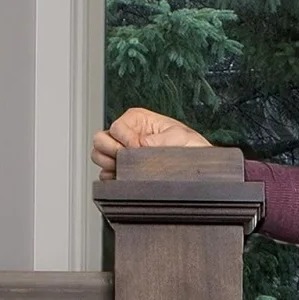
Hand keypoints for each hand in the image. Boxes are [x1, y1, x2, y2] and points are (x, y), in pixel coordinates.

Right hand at [92, 106, 211, 179]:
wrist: (200, 165)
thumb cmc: (191, 145)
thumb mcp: (181, 136)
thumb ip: (160, 140)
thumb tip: (141, 146)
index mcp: (137, 120)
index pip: (116, 128)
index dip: (125, 140)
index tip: (137, 149)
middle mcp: (127, 133)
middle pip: (101, 140)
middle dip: (111, 150)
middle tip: (125, 160)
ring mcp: (123, 151)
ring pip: (99, 155)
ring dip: (108, 163)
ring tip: (124, 170)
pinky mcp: (124, 169)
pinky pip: (105, 173)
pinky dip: (110, 178)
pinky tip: (123, 179)